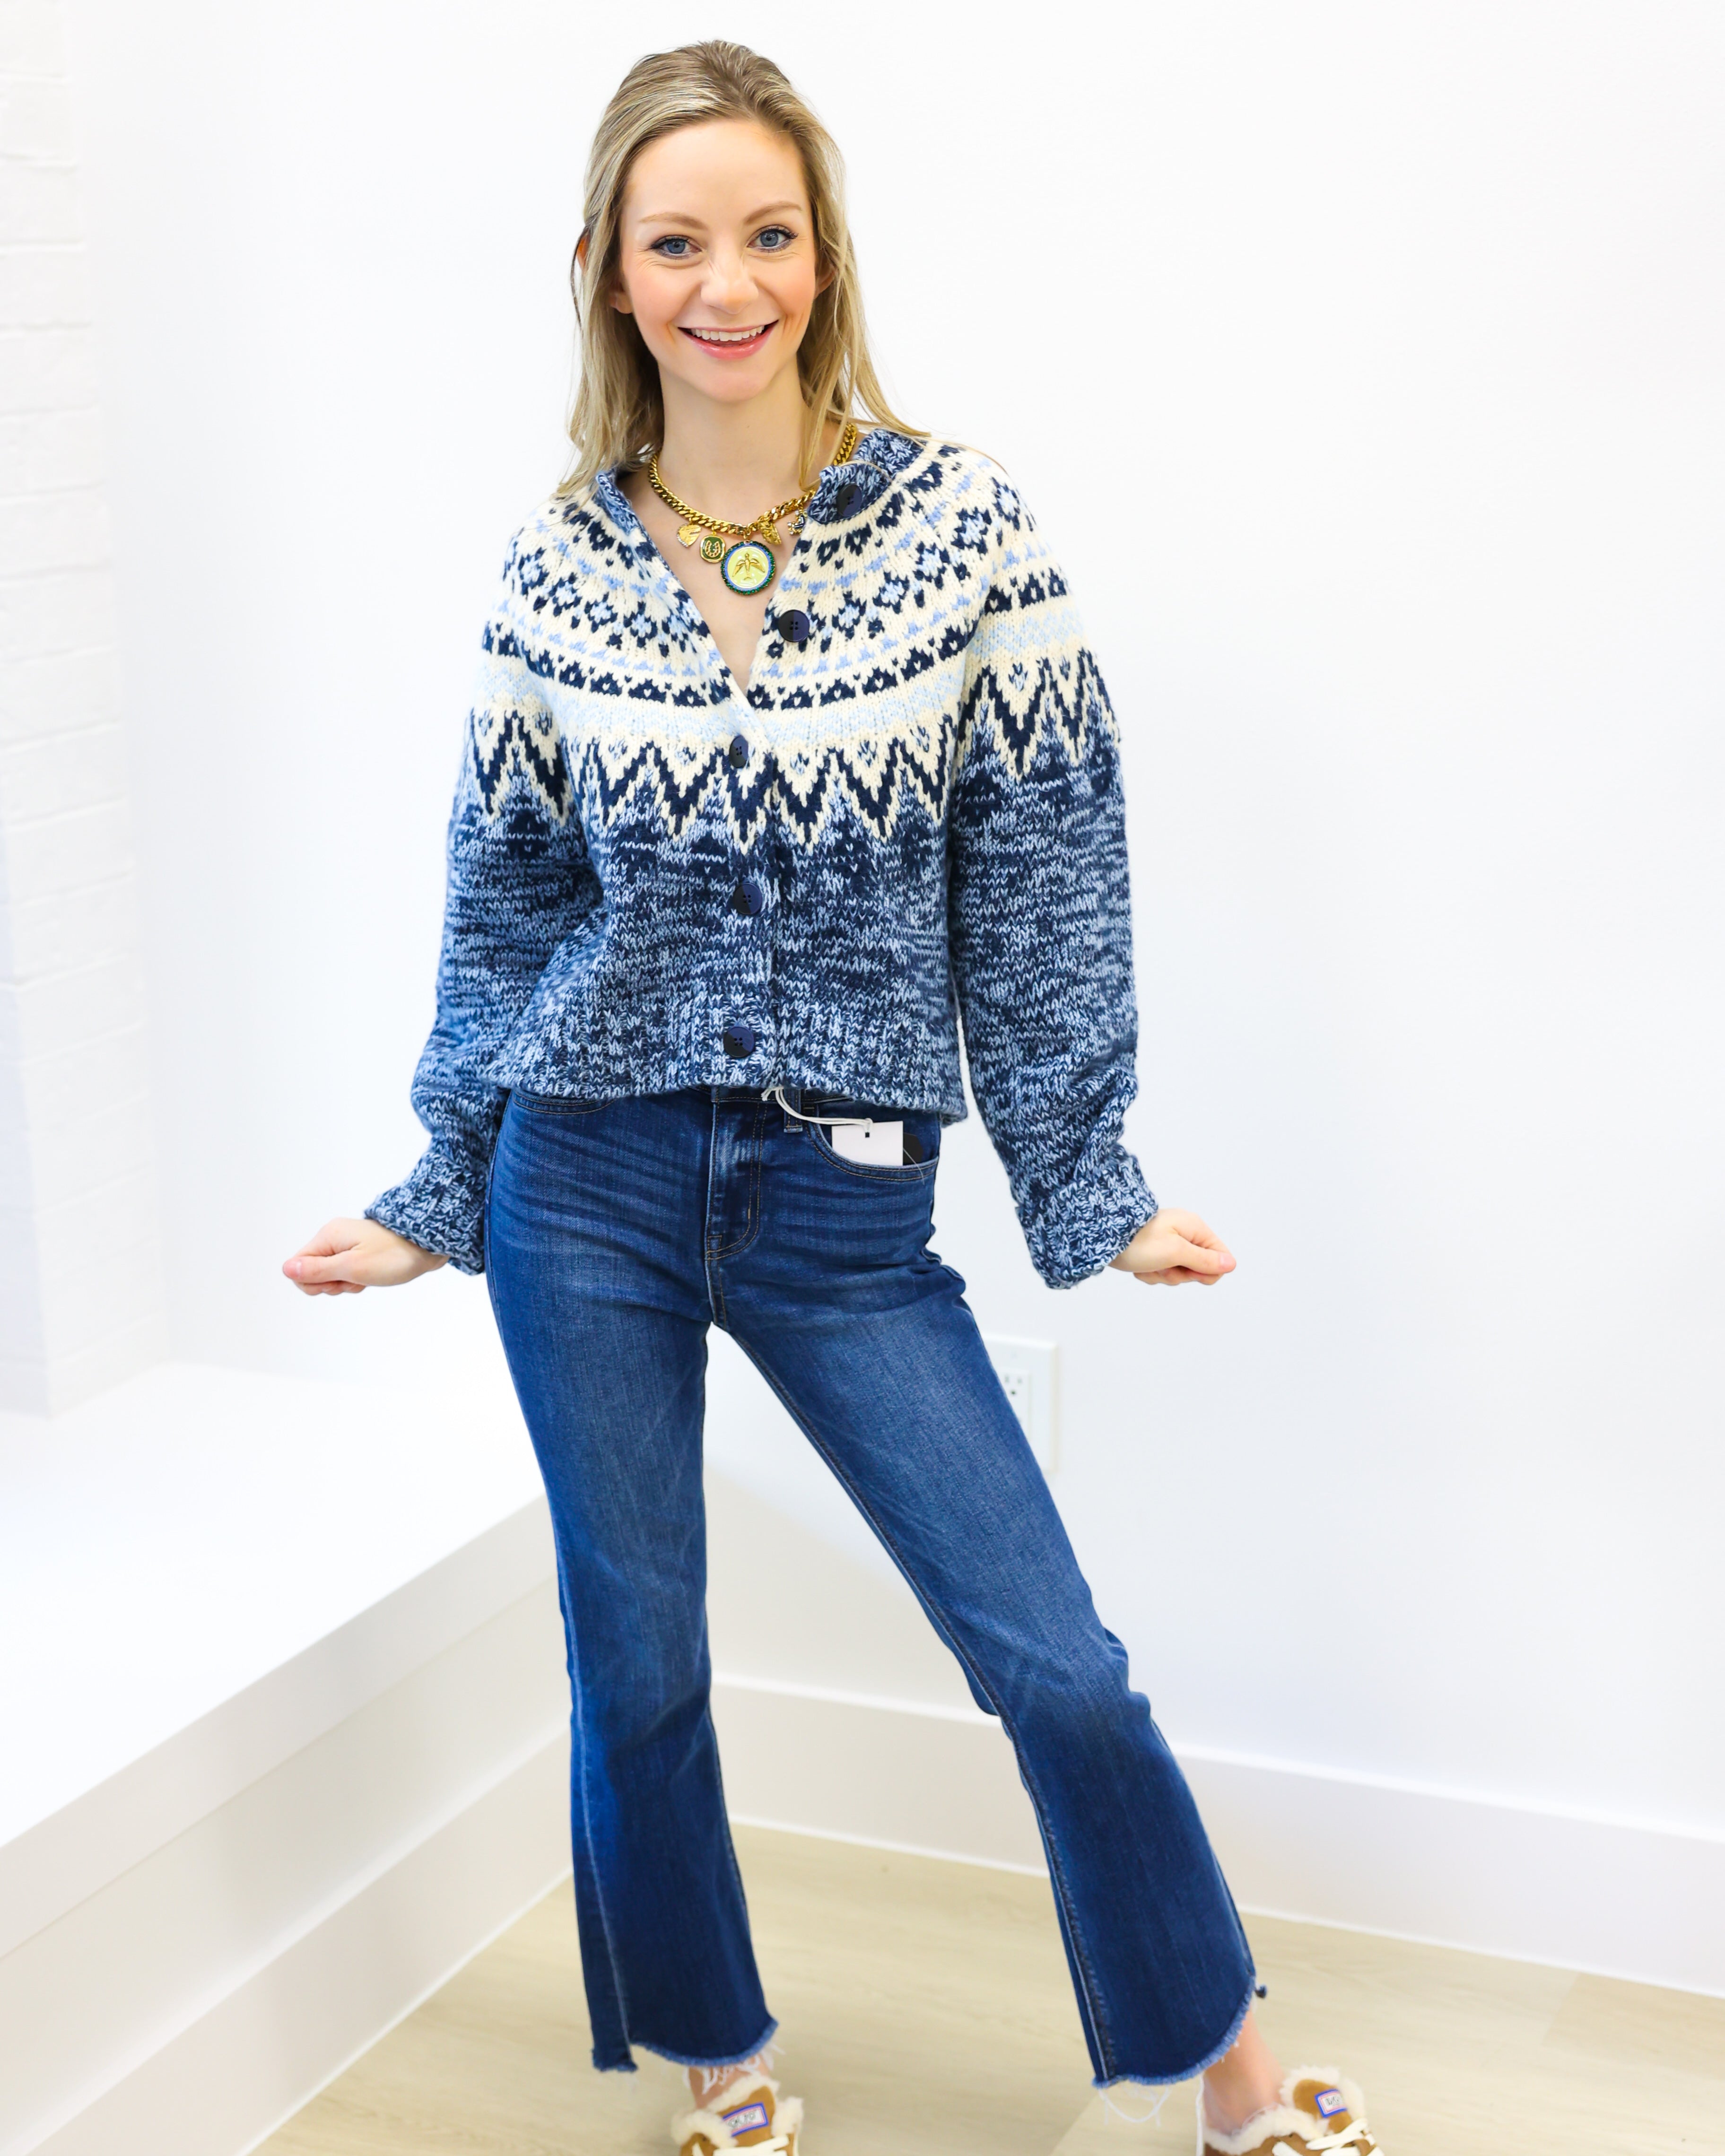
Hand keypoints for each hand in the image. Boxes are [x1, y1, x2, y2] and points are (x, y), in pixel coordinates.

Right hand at [282, 1217, 447, 1295]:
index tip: (338, 1280)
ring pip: (331, 1275)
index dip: (313, 1282)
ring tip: (368, 1276)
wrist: (429, 1245)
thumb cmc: (394, 1255)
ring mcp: (346, 1244)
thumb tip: (285, 1269)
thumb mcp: (353, 1267)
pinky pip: (347, 1273)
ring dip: (347, 1283)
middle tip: (356, 1278)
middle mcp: (333, 1237)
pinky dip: (357, 1279)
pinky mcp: (358, 1251)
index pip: (297, 1266)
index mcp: (328, 1236)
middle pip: (313, 1273)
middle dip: (332, 1284)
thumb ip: (318, 1270)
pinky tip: (373, 1276)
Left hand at [1109, 1208, 1235, 1287]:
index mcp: (1194, 1228)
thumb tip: (1231, 1264)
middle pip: (1198, 1269)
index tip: (1186, 1269)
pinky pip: (1161, 1271)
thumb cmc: (1137, 1240)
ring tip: (1147, 1263)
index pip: (1219, 1257)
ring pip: (1177, 1273)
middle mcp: (1184, 1234)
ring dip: (1161, 1274)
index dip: (1206, 1271)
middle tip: (1162, 1264)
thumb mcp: (1174, 1252)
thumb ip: (1204, 1260)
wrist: (1102, 1236)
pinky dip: (1149, 1273)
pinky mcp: (1154, 1252)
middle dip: (1178, 1274)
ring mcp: (1169, 1243)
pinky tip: (1139, 1265)